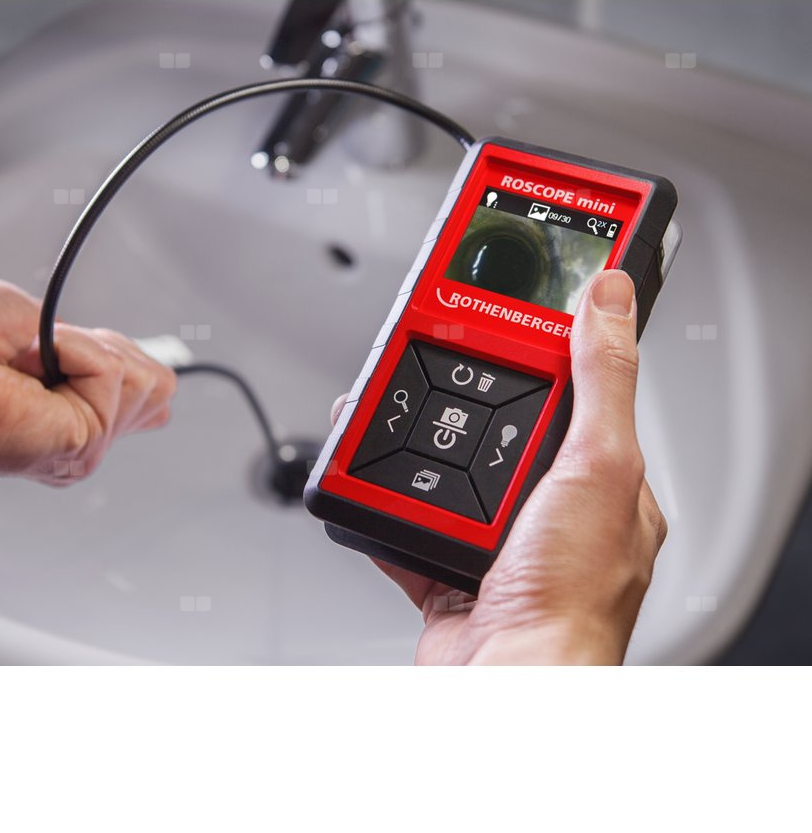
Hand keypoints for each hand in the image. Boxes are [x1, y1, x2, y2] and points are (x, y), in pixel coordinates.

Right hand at [330, 269, 665, 663]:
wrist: (506, 680)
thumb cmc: (568, 600)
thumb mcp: (598, 467)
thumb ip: (601, 381)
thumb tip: (610, 300)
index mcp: (603, 482)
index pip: (577, 392)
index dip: (547, 347)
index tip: (513, 307)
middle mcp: (552, 509)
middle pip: (504, 424)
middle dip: (468, 391)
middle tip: (436, 347)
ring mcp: (498, 537)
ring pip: (450, 465)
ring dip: (417, 437)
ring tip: (392, 400)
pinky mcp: (449, 563)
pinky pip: (409, 512)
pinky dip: (384, 490)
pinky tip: (369, 467)